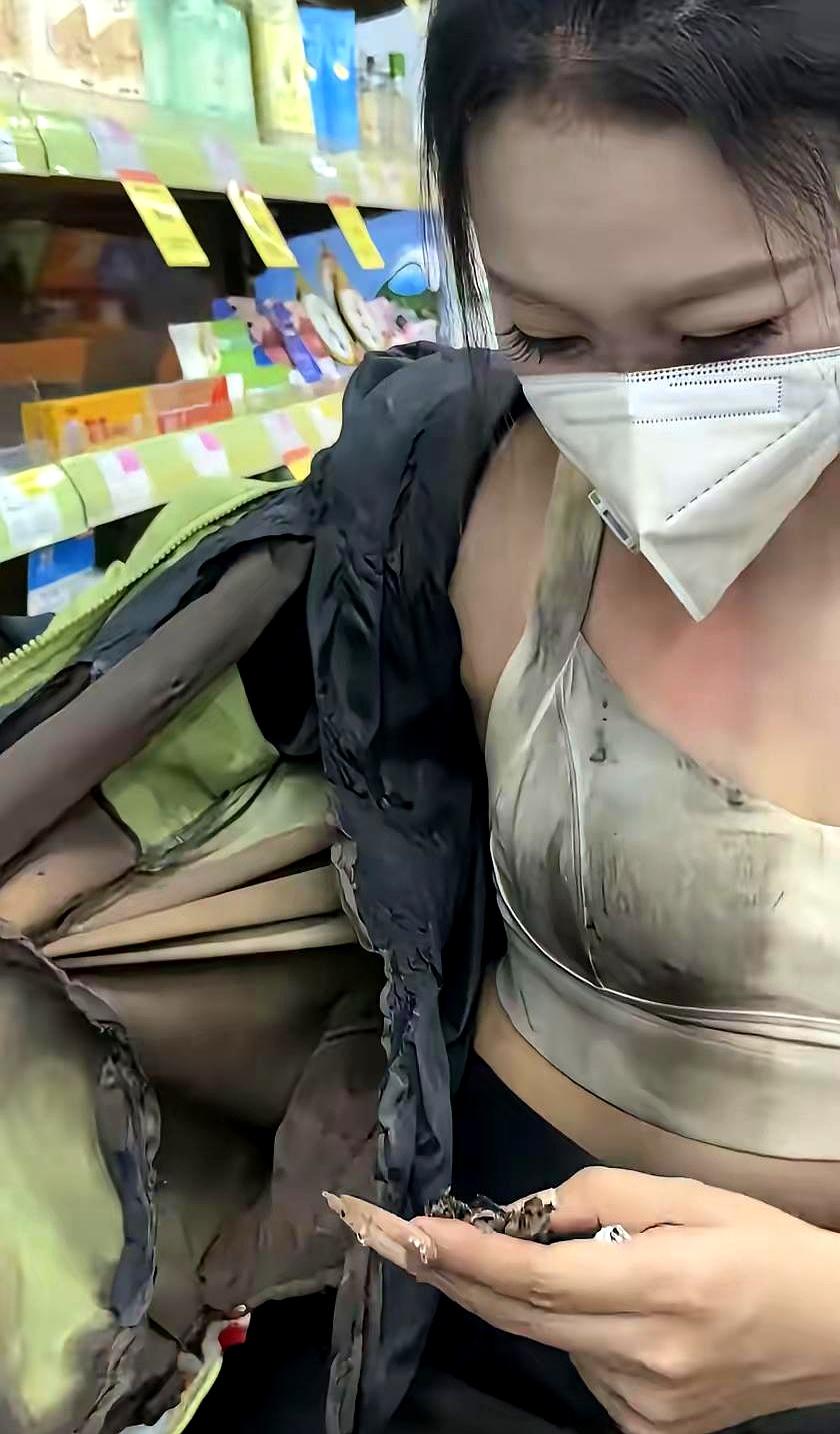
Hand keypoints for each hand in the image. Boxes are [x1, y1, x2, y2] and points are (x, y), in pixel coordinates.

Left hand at [400, 1169, 839, 1433]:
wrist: (833, 1331)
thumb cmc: (763, 1246)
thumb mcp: (688, 1195)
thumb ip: (599, 1197)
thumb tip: (525, 1215)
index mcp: (664, 1287)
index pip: (539, 1278)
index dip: (470, 1256)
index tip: (413, 1231)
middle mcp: (648, 1358)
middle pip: (522, 1317)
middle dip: (451, 1275)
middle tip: (390, 1236)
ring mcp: (647, 1406)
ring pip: (551, 1341)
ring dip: (526, 1297)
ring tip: (572, 1264)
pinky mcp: (649, 1431)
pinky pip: (582, 1367)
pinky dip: (572, 1330)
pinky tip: (613, 1309)